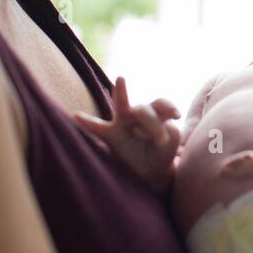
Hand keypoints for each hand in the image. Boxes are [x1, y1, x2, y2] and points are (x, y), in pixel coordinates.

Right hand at [75, 77, 179, 194]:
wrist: (151, 172)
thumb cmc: (162, 152)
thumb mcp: (172, 143)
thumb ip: (170, 132)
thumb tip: (154, 128)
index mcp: (155, 114)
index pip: (161, 103)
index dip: (169, 106)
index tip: (176, 116)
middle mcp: (138, 114)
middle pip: (143, 108)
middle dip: (152, 122)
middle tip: (160, 140)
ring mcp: (122, 123)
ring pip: (122, 106)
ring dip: (122, 95)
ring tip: (121, 80)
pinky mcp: (110, 135)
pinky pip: (97, 127)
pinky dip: (87, 122)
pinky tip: (76, 116)